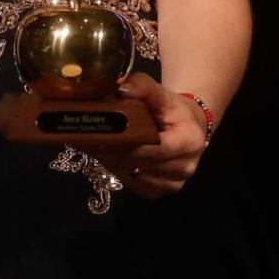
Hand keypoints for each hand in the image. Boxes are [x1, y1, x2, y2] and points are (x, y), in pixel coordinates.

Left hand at [94, 72, 209, 198]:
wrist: (187, 128)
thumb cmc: (172, 109)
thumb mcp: (161, 93)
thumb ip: (142, 86)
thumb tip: (121, 88)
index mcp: (189, 141)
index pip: (154, 148)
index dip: (127, 142)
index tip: (103, 131)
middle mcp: (184, 167)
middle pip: (141, 164)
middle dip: (113, 151)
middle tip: (89, 137)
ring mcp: (172, 183)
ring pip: (133, 176)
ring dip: (112, 162)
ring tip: (95, 144)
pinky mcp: (159, 192)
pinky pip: (133, 184)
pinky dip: (118, 170)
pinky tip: (107, 156)